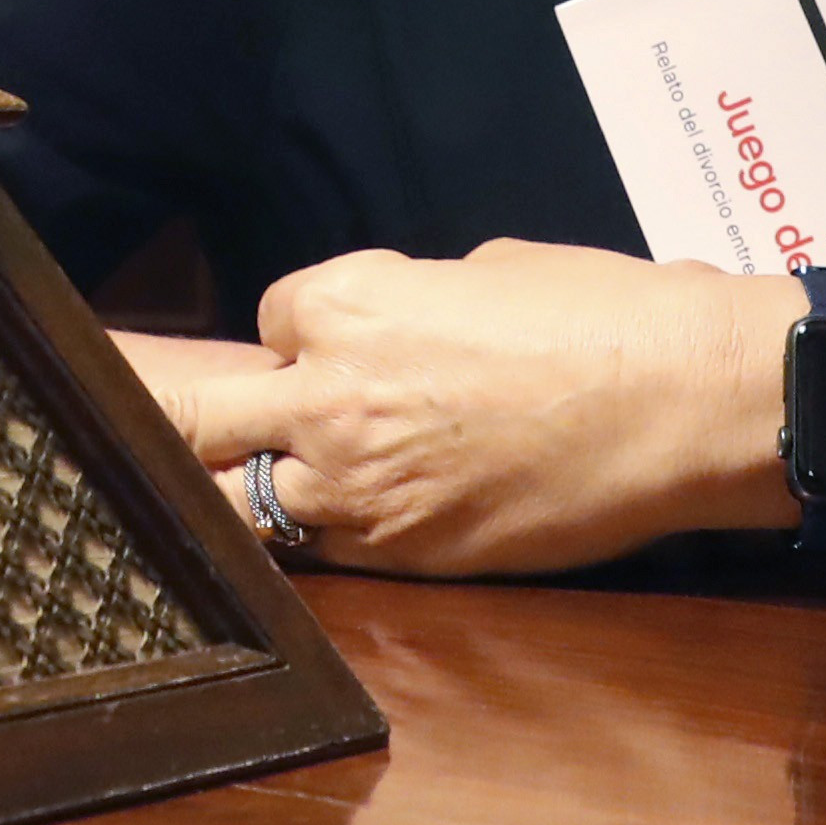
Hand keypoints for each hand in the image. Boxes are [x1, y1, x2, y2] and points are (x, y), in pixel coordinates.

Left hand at [150, 239, 798, 578]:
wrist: (683, 402)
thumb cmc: (602, 316)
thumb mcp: (482, 272)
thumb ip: (406, 303)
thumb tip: (388, 330)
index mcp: (347, 300)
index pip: (273, 316)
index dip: (305, 329)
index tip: (339, 340)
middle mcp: (329, 393)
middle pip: (194, 413)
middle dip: (178, 414)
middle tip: (143, 421)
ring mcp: (358, 485)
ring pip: (242, 501)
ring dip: (249, 490)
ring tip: (240, 493)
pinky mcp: (402, 552)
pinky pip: (316, 551)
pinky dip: (316, 537)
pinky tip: (336, 528)